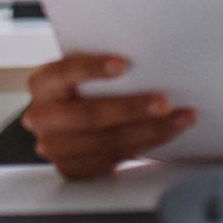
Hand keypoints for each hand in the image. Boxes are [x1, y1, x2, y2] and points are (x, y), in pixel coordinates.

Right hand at [21, 53, 195, 178]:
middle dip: (130, 109)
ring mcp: (54, 147)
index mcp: (42, 83)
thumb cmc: (81, 85)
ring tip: (180, 119)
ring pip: (106, 142)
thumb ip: (103, 63)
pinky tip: (165, 134)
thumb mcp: (82, 67)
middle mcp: (42, 117)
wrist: (63, 118)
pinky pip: (112, 160)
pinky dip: (145, 146)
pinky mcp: (71, 168)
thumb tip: (148, 54)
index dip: (92, 68)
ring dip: (149, 131)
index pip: (64, 72)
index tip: (124, 64)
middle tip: (163, 102)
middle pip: (88, 115)